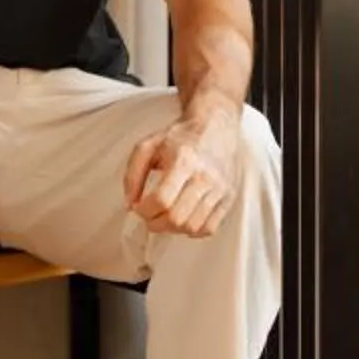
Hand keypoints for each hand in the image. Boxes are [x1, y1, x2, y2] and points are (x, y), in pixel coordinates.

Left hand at [123, 111, 241, 238]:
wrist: (216, 127)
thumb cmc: (180, 137)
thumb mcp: (148, 146)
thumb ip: (133, 175)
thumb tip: (130, 204)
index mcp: (183, 160)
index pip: (162, 199)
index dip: (145, 210)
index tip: (139, 208)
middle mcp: (204, 176)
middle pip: (176, 217)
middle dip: (155, 223)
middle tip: (149, 217)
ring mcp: (219, 189)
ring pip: (192, 227)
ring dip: (173, 229)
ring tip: (165, 218)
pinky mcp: (229, 197)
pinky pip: (210, 228)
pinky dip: (193, 231)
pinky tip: (183, 220)